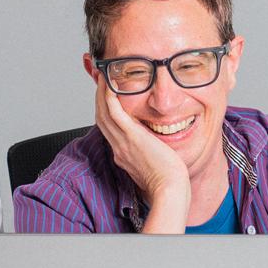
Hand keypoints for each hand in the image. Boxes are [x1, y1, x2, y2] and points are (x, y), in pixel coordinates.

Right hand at [92, 74, 189, 231]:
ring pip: (103, 111)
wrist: (170, 191)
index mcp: (123, 153)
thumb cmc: (169, 183)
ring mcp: (122, 141)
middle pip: (101, 116)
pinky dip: (109, 96)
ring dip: (101, 92)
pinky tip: (110, 84)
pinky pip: (114, 111)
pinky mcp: (131, 136)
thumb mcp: (155, 166)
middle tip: (99, 80)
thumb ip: (152, 153)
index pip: (109, 127)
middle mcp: (118, 146)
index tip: (106, 96)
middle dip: (98, 97)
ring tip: (103, 77)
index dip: (104, 109)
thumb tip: (159, 144)